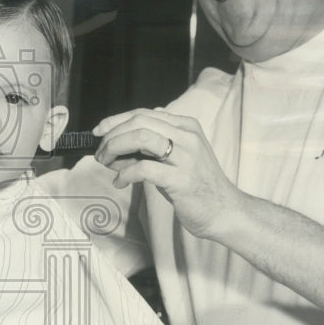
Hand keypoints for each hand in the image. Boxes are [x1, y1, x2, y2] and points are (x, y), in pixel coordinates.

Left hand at [93, 108, 242, 239]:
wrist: (225, 211)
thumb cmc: (196, 186)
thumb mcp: (176, 157)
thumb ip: (152, 146)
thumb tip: (117, 145)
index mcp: (185, 126)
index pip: (143, 113)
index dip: (116, 120)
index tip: (98, 131)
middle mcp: (187, 136)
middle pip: (139, 121)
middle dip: (112, 135)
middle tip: (100, 152)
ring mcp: (186, 156)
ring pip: (141, 137)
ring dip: (115, 148)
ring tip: (106, 163)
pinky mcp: (181, 179)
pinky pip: (144, 168)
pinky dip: (125, 173)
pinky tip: (120, 182)